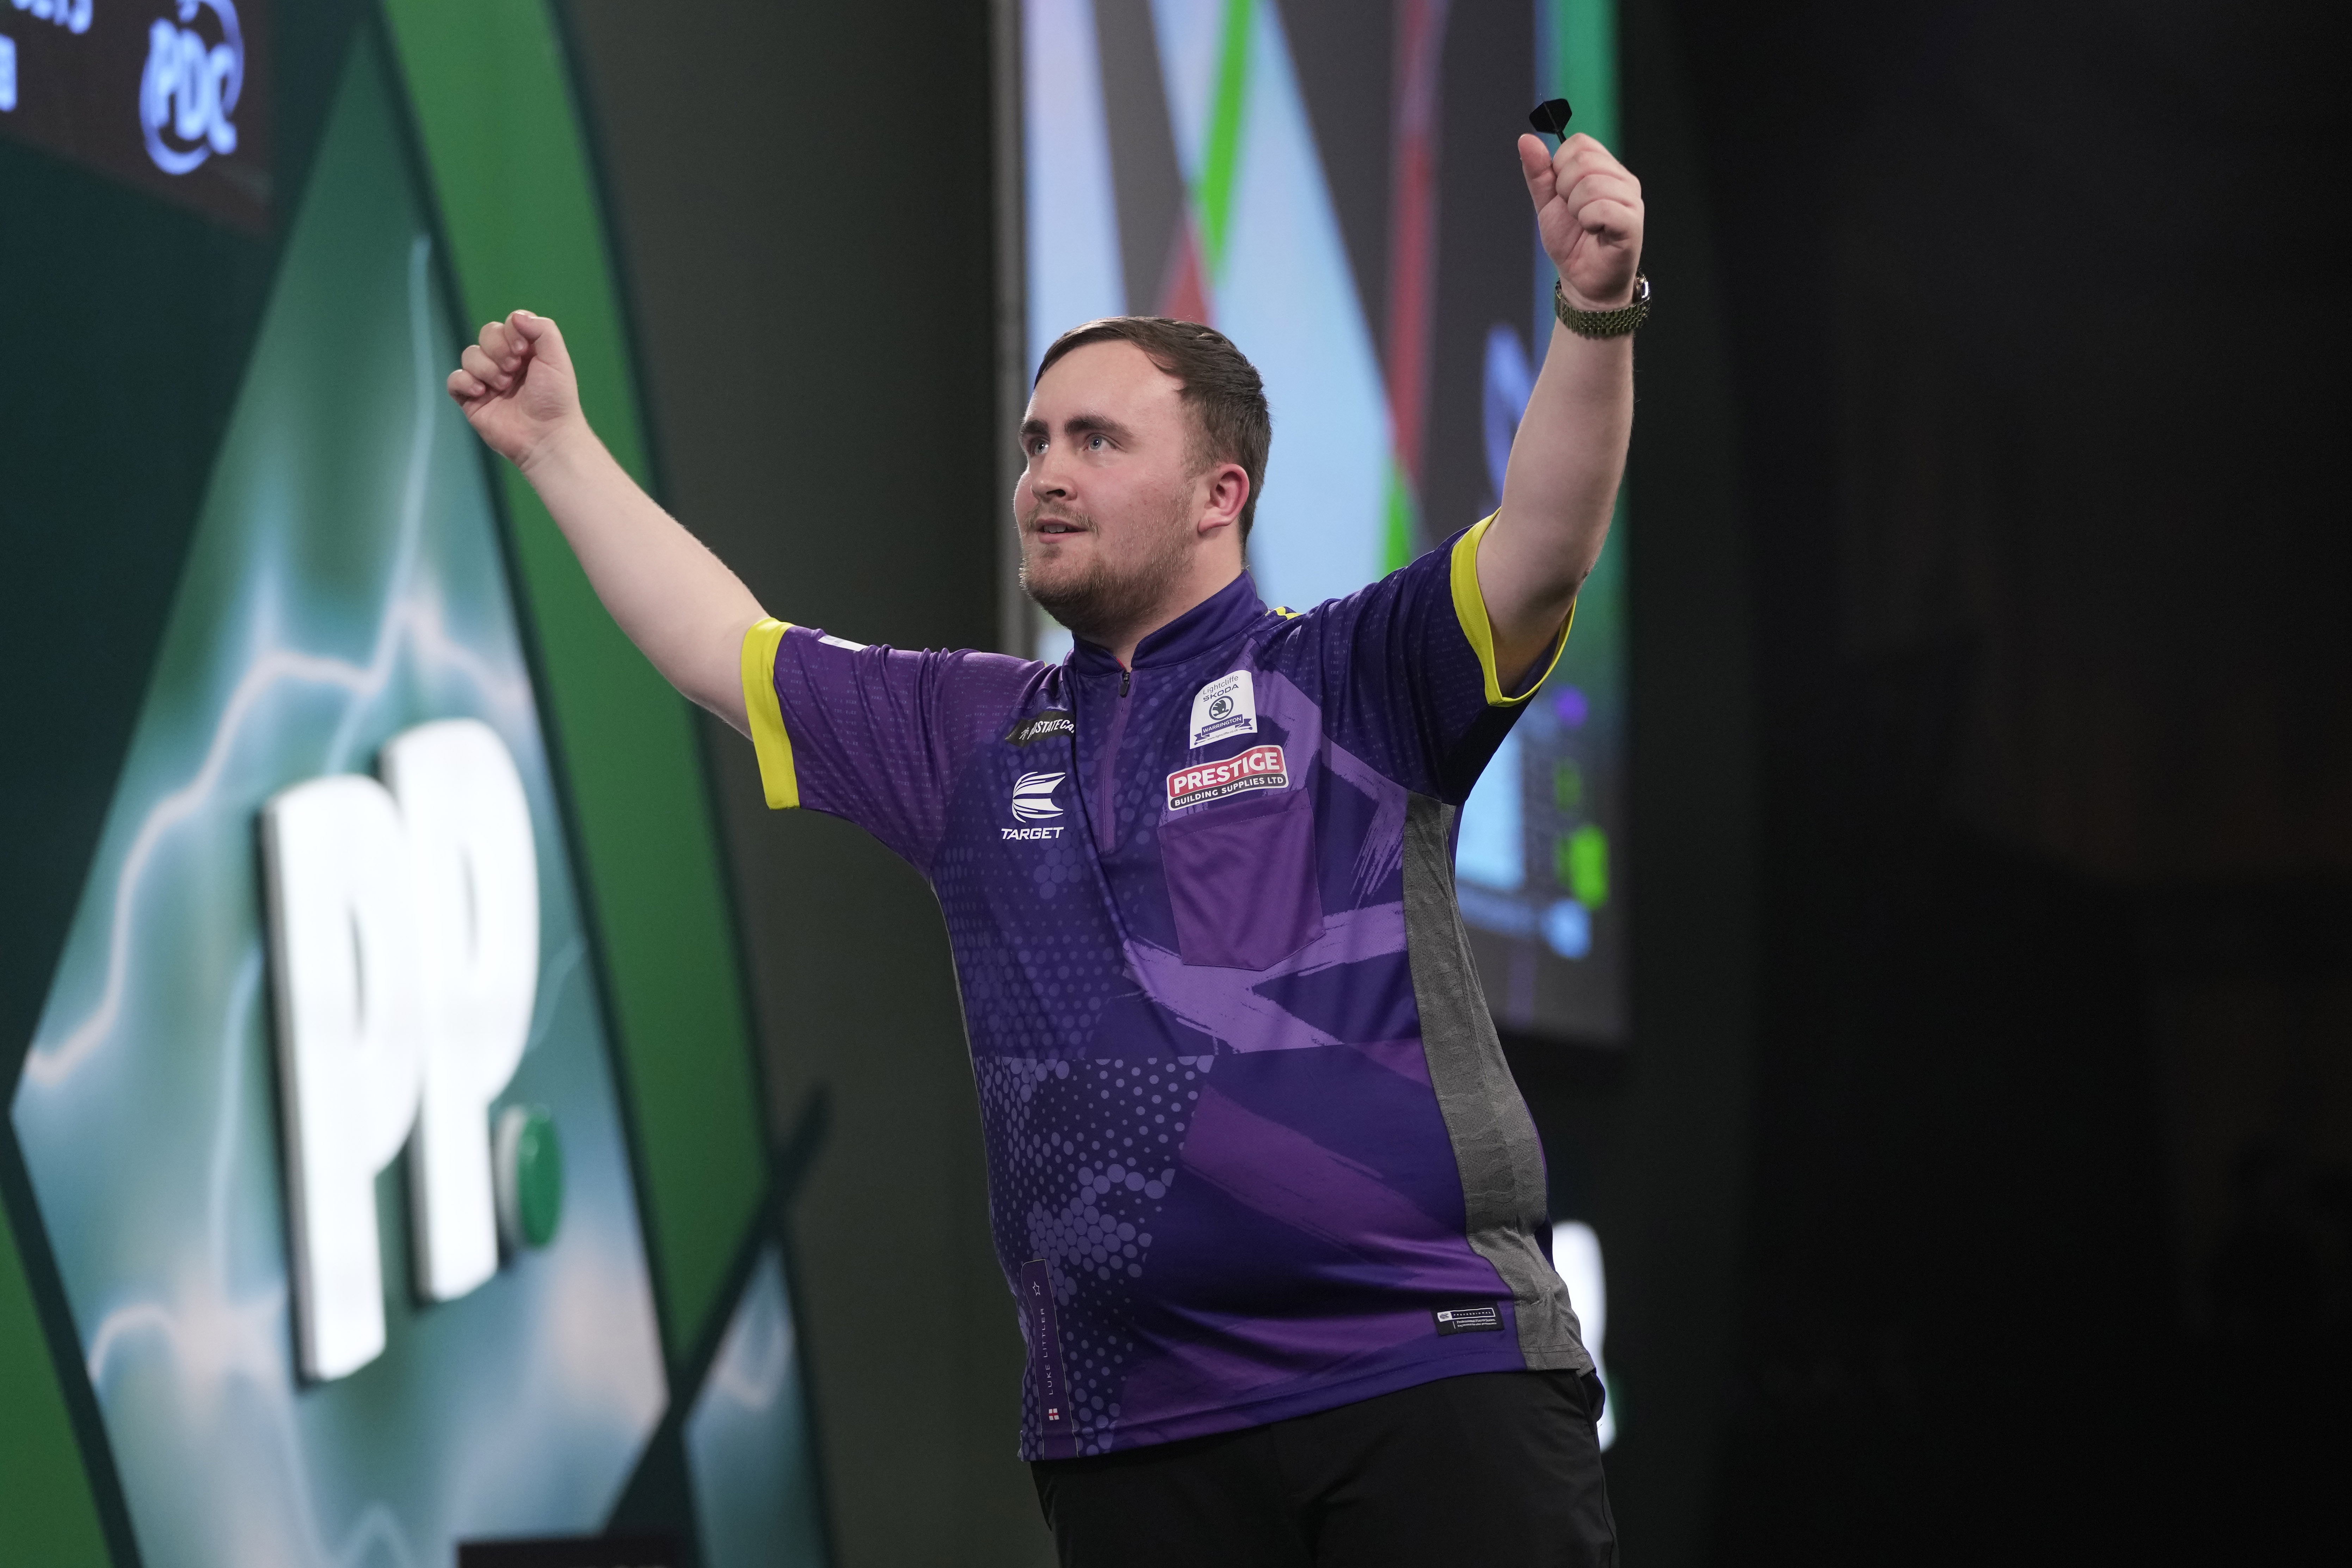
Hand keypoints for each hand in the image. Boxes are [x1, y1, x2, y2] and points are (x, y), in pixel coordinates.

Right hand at [446, 310, 583, 470]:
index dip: (510, 333)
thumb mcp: (556, 358)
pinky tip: (482, 392)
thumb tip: (516, 317)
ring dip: (486, 368)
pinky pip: (454, 380)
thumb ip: (542, 329)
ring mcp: (488, 381)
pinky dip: (464, 381)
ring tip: (503, 386)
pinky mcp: (473, 400)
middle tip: (514, 370)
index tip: (522, 350)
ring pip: (470, 355)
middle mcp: (505, 364)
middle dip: (498, 350)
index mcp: (526, 352)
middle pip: (486, 335)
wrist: (546, 436)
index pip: (506, 325)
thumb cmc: (555, 399)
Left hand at [1516, 132, 1642, 311]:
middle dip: (1566, 190)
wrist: (1582, 280)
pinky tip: (1594, 231)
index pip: (1579, 143)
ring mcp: (1630, 200)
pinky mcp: (1632, 222)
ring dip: (1576, 210)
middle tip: (1574, 213)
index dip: (1560, 168)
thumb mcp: (1547, 204)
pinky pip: (1603, 208)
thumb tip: (1526, 140)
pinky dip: (1589, 221)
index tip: (1563, 194)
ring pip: (1591, 184)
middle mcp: (1622, 179)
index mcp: (1604, 169)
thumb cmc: (1571, 242)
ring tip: (1584, 224)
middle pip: (1583, 161)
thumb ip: (1538, 173)